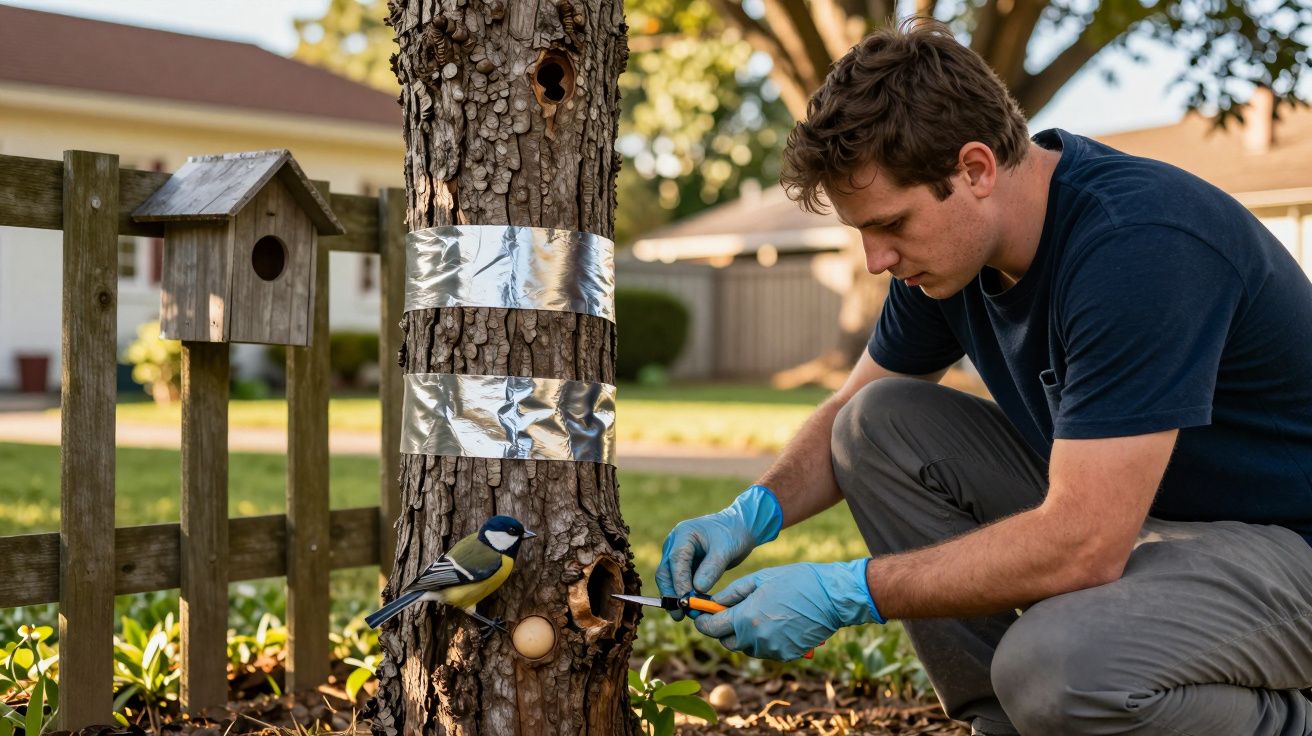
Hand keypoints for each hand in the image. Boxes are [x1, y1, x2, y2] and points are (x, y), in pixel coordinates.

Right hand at [655, 485, 782, 619]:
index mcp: (683, 534)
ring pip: (669, 579)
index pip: (676, 560)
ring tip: (683, 616)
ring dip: (674, 598)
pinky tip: (690, 608)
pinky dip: (682, 595)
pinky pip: (678, 582)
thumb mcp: (726, 549)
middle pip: (665, 572)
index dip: (679, 581)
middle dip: (671, 593)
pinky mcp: (683, 566)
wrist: (738, 529)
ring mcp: (677, 555)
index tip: (686, 599)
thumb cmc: (733, 534)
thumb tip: (697, 589)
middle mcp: (674, 544)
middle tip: (679, 614)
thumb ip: (712, 568)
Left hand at [692, 559, 882, 660]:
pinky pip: (765, 650)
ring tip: (757, 612)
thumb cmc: (797, 581)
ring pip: (746, 647)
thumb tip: (713, 602)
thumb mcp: (760, 579)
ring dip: (744, 634)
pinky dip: (763, 639)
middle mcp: (756, 640)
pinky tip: (774, 621)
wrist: (833, 598)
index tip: (701, 614)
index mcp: (746, 619)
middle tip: (728, 611)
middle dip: (723, 628)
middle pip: (726, 641)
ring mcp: (772, 650)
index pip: (711, 628)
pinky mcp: (786, 656)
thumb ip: (732, 593)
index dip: (703, 621)